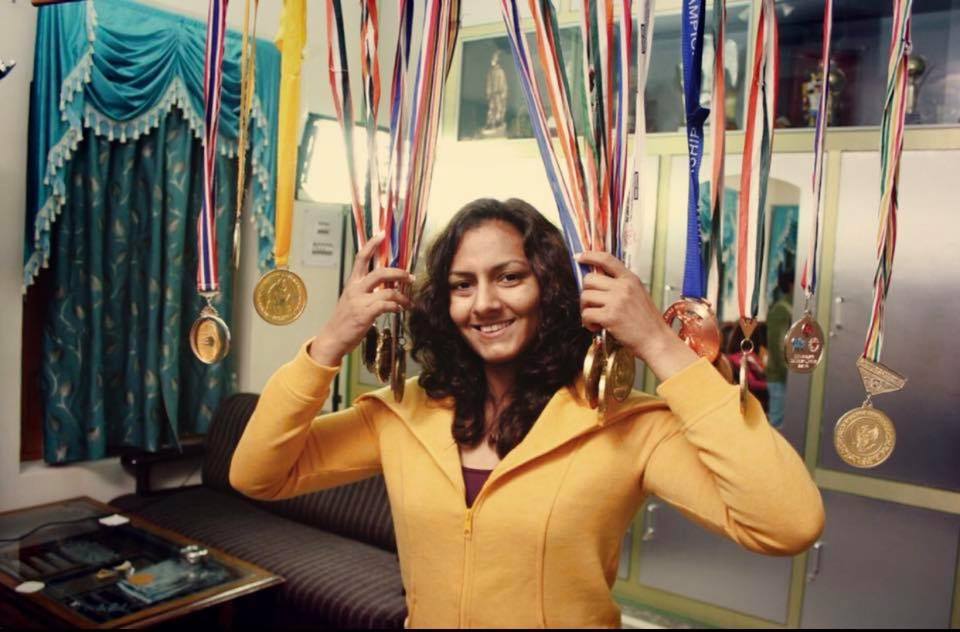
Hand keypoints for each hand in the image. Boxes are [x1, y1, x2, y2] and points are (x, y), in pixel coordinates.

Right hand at [310, 232, 413, 365]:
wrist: (333, 338)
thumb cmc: (345, 320)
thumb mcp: (352, 300)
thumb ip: (367, 291)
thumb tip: (388, 286)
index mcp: (352, 283)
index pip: (361, 258)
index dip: (372, 244)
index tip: (382, 234)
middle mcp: (355, 289)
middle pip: (380, 272)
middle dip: (399, 273)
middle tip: (411, 277)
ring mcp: (360, 301)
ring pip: (388, 290)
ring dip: (403, 296)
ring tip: (408, 302)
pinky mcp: (365, 314)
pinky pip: (387, 305)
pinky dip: (397, 307)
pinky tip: (399, 310)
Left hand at [577, 251, 697, 380]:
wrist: (656, 340)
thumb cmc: (647, 322)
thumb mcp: (639, 295)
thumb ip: (621, 286)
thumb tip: (598, 284)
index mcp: (631, 279)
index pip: (607, 259)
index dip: (590, 256)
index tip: (580, 257)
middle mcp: (623, 287)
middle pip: (589, 280)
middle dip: (586, 293)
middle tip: (592, 305)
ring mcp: (616, 300)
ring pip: (585, 297)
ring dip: (586, 309)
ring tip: (596, 319)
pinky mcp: (610, 316)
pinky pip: (586, 314)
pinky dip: (587, 322)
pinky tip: (597, 327)